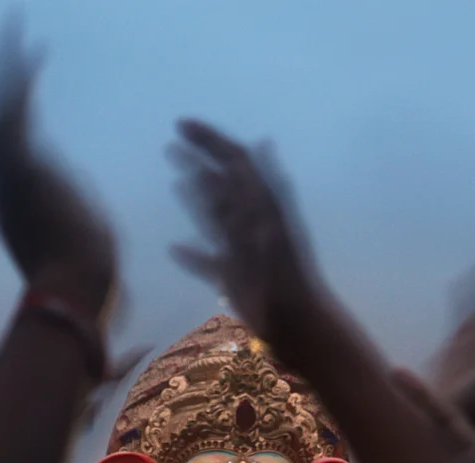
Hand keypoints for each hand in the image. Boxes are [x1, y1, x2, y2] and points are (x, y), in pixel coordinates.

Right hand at [0, 14, 115, 321]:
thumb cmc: (84, 274)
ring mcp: (12, 171)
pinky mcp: (25, 165)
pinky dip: (22, 81)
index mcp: (16, 191)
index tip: (15, 83)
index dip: (8, 108)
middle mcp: (5, 177)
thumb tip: (85, 214)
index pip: (6, 139)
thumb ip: (75, 211)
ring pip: (0, 105)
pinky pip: (17, 112)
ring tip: (8, 28)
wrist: (76, 288)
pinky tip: (31, 51)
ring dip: (4, 66)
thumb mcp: (81, 231)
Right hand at [168, 119, 320, 340]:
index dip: (211, 139)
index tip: (181, 124)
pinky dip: (193, 253)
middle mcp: (252, 223)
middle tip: (174, 138)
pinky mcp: (237, 278)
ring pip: (217, 217)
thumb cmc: (283, 281)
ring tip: (176, 178)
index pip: (237, 162)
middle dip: (201, 158)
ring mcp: (243, 250)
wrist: (300, 325)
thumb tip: (260, 145)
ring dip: (196, 196)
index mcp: (262, 207)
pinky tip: (176, 249)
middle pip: (224, 183)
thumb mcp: (268, 229)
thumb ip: (258, 191)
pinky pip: (211, 261)